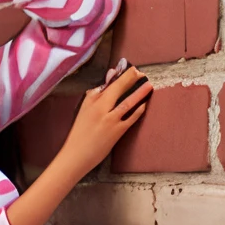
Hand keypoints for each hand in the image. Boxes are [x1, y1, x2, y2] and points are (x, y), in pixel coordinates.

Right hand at [59, 62, 151, 176]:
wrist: (76, 154)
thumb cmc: (80, 132)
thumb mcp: (85, 109)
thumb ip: (96, 93)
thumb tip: (110, 76)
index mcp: (91, 100)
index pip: (109, 83)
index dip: (123, 75)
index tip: (132, 70)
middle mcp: (99, 107)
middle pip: (118, 88)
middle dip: (132, 79)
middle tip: (142, 74)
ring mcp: (109, 120)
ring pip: (127, 102)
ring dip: (139, 92)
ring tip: (149, 85)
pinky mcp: (116, 131)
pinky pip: (130, 118)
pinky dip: (138, 110)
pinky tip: (144, 104)